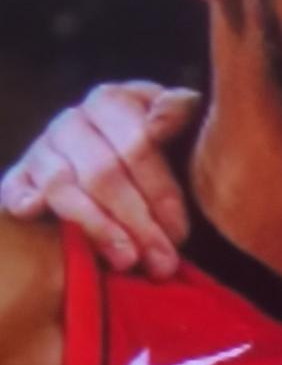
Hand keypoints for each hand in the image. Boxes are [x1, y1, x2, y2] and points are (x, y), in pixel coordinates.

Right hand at [1, 82, 199, 278]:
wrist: (119, 166)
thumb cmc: (160, 154)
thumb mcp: (179, 129)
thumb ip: (179, 114)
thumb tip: (168, 114)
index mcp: (113, 102)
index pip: (137, 146)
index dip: (161, 193)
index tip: (181, 233)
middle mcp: (73, 121)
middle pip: (102, 173)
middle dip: (137, 222)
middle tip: (162, 262)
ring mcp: (43, 148)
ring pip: (63, 186)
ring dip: (97, 227)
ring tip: (127, 261)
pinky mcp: (20, 176)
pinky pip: (15, 187)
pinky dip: (22, 198)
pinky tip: (34, 212)